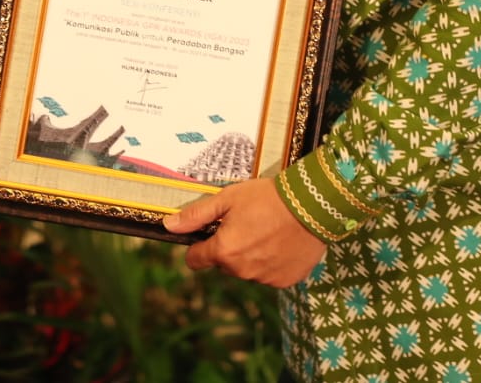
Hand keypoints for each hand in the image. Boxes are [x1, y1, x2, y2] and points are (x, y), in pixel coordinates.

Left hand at [164, 177, 326, 287]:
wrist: (311, 206)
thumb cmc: (267, 198)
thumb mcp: (227, 199)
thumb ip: (196, 215)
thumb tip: (169, 225)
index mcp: (223, 252)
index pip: (195, 260)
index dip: (199, 246)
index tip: (209, 234)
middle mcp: (241, 271)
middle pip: (223, 263)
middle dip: (229, 248)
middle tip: (246, 224)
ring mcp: (264, 279)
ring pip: (247, 270)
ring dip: (251, 256)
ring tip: (267, 231)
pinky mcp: (285, 281)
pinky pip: (269, 274)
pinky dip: (271, 262)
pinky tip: (281, 242)